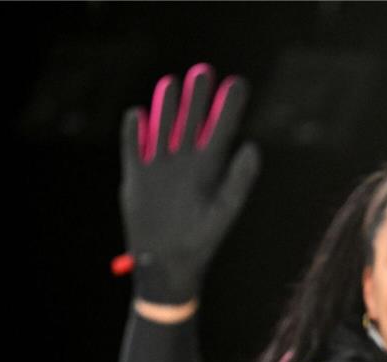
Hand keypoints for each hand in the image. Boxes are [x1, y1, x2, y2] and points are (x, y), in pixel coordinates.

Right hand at [119, 63, 260, 303]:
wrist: (168, 264)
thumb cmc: (202, 240)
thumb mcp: (224, 209)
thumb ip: (239, 179)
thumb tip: (253, 146)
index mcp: (211, 168)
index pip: (221, 129)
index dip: (228, 106)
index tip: (237, 83)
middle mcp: (186, 162)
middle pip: (191, 120)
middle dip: (196, 97)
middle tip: (203, 72)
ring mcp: (160, 166)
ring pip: (162, 126)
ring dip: (166, 106)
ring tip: (172, 84)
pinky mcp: (136, 176)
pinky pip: (133, 147)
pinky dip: (134, 132)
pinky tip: (138, 115)